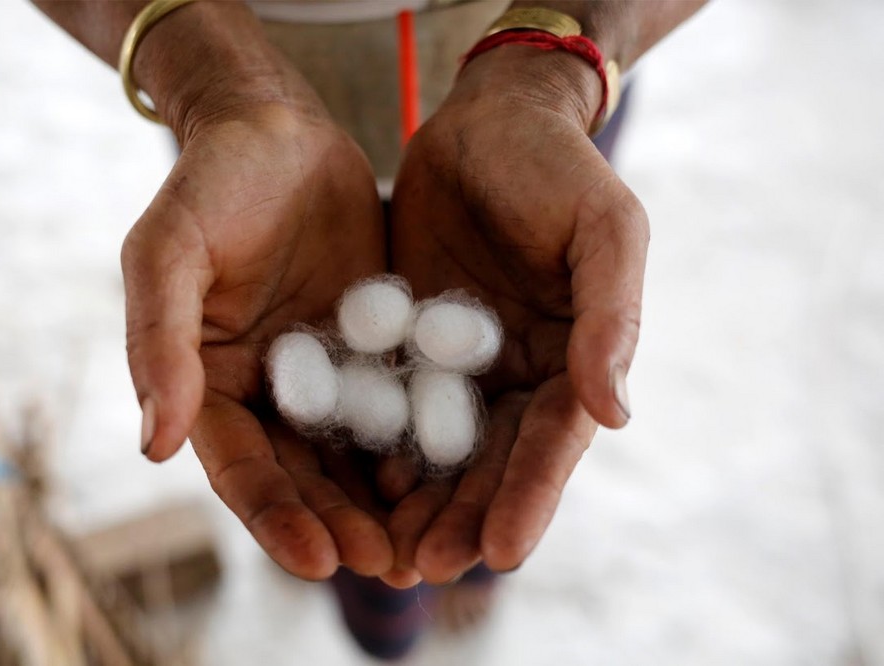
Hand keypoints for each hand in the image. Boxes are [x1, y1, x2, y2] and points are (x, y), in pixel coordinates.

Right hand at [122, 101, 392, 580]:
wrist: (277, 131)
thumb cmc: (209, 184)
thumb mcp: (168, 251)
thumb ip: (159, 341)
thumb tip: (156, 445)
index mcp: (210, 383)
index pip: (240, 465)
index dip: (273, 514)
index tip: (315, 558)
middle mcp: (269, 391)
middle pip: (304, 474)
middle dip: (341, 524)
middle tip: (389, 565)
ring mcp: (326, 372)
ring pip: (356, 451)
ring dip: (386, 500)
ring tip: (427, 541)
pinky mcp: (375, 346)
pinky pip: (400, 400)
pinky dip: (421, 439)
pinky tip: (458, 471)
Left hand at [384, 47, 648, 584]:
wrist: (490, 120)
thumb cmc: (560, 169)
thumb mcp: (604, 230)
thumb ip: (610, 318)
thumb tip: (616, 416)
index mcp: (570, 359)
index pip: (551, 442)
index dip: (530, 497)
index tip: (502, 552)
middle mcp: (514, 374)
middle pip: (488, 461)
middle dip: (459, 517)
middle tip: (420, 567)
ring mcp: (456, 361)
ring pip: (433, 445)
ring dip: (411, 500)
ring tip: (379, 549)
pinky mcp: (404, 339)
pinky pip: (385, 397)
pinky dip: (369, 442)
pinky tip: (345, 478)